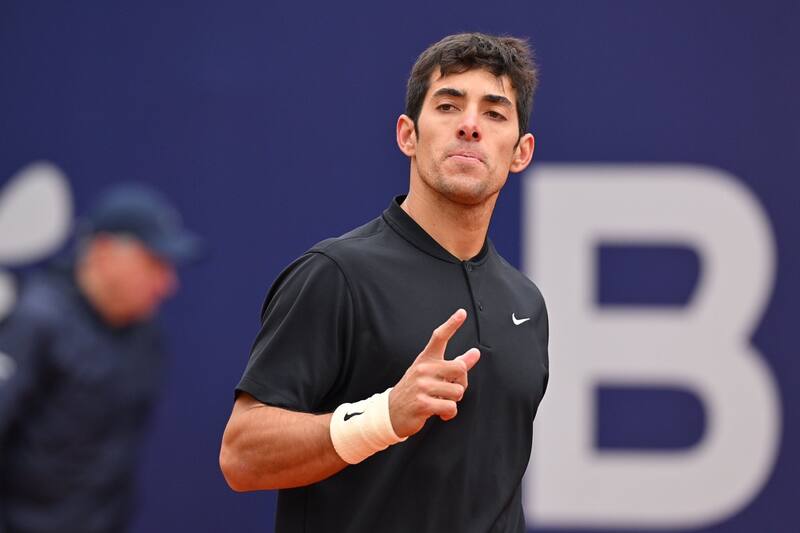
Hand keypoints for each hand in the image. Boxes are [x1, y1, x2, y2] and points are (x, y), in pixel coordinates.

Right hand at [388, 309, 480, 437]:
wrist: (392, 412)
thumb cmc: (417, 390)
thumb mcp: (433, 374)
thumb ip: (455, 364)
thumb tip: (476, 352)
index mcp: (425, 359)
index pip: (439, 337)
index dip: (452, 324)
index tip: (462, 313)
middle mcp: (423, 369)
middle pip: (460, 368)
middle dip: (461, 382)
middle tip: (450, 390)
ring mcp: (422, 386)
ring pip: (458, 391)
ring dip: (453, 401)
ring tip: (440, 401)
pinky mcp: (423, 403)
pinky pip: (451, 407)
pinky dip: (449, 413)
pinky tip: (440, 413)